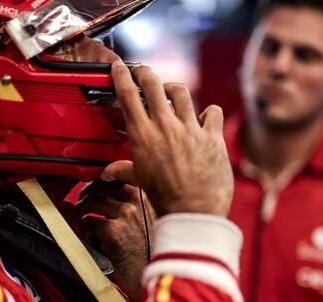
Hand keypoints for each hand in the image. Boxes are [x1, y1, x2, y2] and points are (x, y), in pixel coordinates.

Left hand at [75, 168, 155, 301]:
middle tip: (83, 199)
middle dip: (88, 191)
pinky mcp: (111, 232)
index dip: (105, 173)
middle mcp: (138, 201)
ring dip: (82, 210)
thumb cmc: (156, 252)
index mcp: (149, 195)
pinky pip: (87, 223)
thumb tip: (111, 190)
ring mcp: (125, 215)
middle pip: (101, 184)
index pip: (122, 170)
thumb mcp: (155, 220)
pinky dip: (85, 230)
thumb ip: (138, 204)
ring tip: (81, 217)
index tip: (98, 178)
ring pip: (91, 202)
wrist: (161, 277)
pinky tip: (91, 238)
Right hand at [110, 61, 232, 216]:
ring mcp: (191, 129)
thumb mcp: (139, 181)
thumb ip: (123, 170)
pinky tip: (204, 118)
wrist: (193, 212)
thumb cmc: (165, 198)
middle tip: (143, 72)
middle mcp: (166, 127)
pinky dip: (209, 112)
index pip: (128, 95)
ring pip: (181, 92)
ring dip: (173, 89)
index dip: (122, 76)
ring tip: (170, 93)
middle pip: (154, 83)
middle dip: (145, 72)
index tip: (119, 68)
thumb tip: (108, 172)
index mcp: (143, 136)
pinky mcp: (213, 137)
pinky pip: (213, 112)